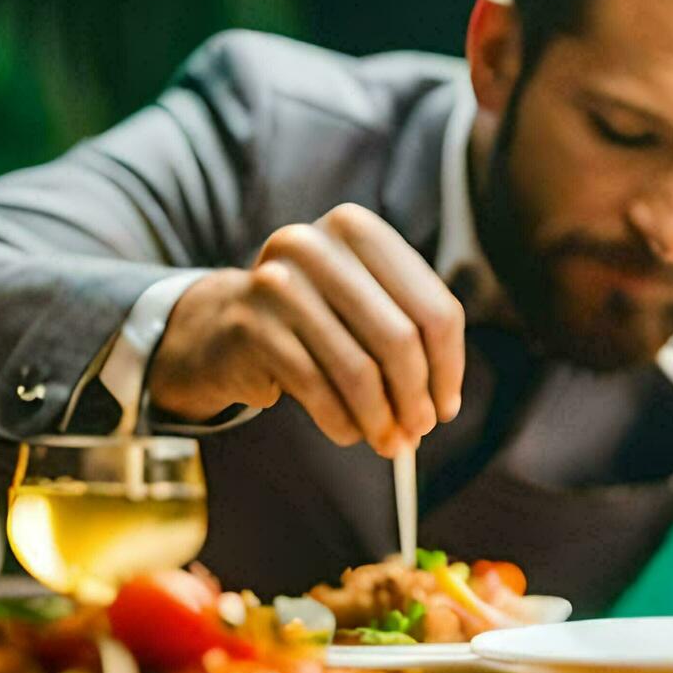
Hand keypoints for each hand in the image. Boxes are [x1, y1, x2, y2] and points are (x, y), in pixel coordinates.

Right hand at [148, 203, 464, 454]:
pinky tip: (349, 433)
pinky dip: (341, 422)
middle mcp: (316, 246)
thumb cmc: (316, 319)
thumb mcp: (367, 309)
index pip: (434, 309)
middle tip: (419, 432)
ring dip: (380, 418)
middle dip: (416, 397)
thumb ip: (411, 341)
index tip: (447, 407)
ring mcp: (277, 283)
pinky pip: (315, 389)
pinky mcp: (251, 326)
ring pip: (358, 370)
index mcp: (359, 230)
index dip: (448, 367)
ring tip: (389, 442)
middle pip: (400, 339)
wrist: (224, 323)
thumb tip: (441, 406)